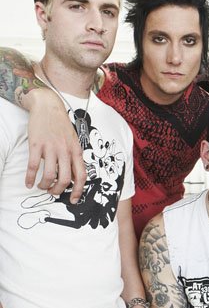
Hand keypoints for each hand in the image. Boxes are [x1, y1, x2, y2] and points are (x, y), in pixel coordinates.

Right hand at [25, 89, 85, 203]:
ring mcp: (51, 148)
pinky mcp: (36, 145)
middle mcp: (65, 150)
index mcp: (76, 151)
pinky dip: (30, 178)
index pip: (81, 176)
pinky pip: (33, 166)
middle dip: (58, 190)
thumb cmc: (61, 125)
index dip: (78, 191)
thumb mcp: (73, 140)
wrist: (48, 106)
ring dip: (44, 185)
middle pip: (65, 179)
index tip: (74, 200)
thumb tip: (74, 176)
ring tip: (41, 186)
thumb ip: (74, 157)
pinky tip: (28, 183)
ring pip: (49, 175)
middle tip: (52, 192)